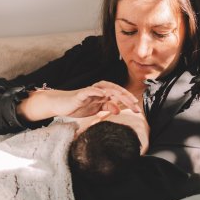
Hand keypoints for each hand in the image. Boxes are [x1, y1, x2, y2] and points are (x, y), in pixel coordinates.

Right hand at [18, 82, 140, 121]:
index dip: (129, 101)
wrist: (62, 105)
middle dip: (127, 98)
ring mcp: (90, 90)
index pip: (119, 95)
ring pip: (106, 89)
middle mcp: (99, 89)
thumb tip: (119, 110)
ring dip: (117, 93)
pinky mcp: (81, 93)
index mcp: (103, 93)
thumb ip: (108, 107)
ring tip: (125, 98)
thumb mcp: (97, 108)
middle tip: (136, 106)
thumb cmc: (80, 106)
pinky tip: (104, 94)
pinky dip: (97, 91)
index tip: (137, 108)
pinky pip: (90, 90)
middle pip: (116, 91)